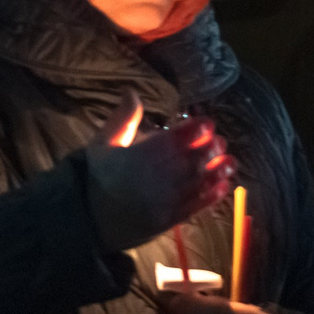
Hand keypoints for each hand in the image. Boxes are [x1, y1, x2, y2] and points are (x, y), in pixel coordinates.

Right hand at [81, 91, 233, 253]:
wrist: (82, 220)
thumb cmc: (91, 178)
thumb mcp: (101, 144)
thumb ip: (122, 120)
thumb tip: (132, 92)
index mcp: (140, 157)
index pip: (174, 139)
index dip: (195, 130)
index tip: (207, 123)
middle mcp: (156, 178)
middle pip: (191, 160)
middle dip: (210, 149)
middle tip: (221, 141)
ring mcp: (163, 202)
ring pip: (197, 183)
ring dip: (217, 171)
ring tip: (231, 162)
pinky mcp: (166, 221)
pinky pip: (194, 208)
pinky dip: (211, 197)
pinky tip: (222, 188)